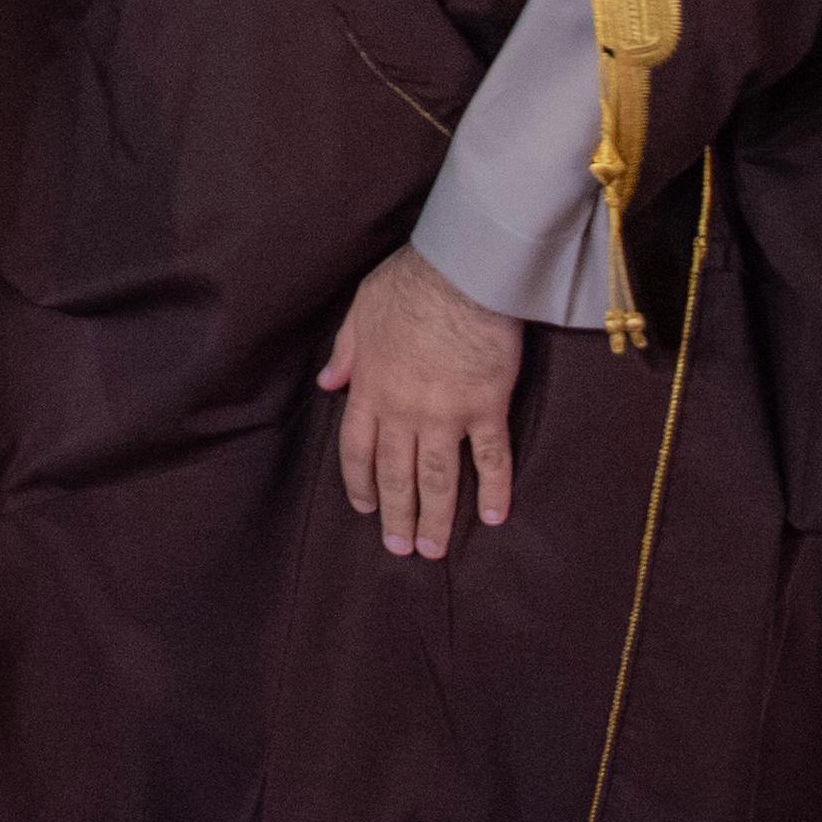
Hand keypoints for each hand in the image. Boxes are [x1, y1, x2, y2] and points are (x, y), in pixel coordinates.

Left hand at [317, 248, 521, 560]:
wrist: (462, 272)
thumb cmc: (409, 284)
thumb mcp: (360, 313)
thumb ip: (345, 353)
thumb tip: (327, 384)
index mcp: (371, 389)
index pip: (357, 451)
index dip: (360, 484)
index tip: (365, 508)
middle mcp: (404, 411)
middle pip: (396, 475)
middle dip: (396, 515)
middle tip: (400, 549)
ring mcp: (447, 414)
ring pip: (438, 479)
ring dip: (435, 519)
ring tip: (433, 550)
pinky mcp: (487, 408)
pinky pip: (491, 459)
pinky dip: (493, 490)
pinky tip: (493, 517)